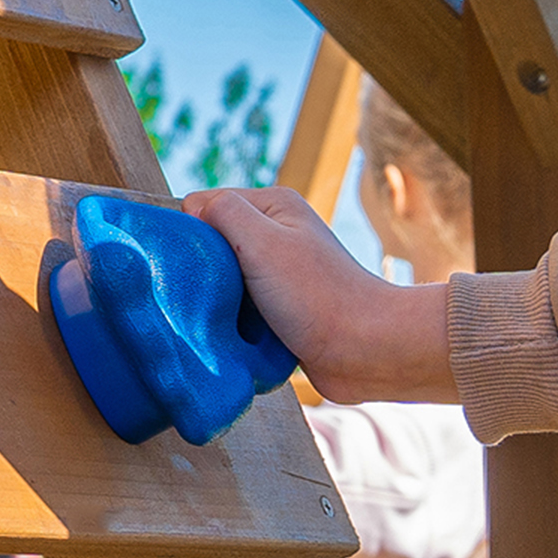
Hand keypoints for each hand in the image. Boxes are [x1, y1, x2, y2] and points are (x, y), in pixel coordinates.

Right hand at [183, 185, 455, 404]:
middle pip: (213, 245)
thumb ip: (223, 213)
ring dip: (217, 302)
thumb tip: (190, 209)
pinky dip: (233, 323)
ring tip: (219, 320)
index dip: (191, 233)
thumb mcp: (262, 241)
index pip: (207, 205)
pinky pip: (240, 311)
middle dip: (202, 271)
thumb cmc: (317, 296)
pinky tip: (235, 337)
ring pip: (223, 282)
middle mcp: (277, 234)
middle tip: (202, 296)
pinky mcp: (282, 310)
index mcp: (273, 206)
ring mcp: (280, 273)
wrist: (368, 352)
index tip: (192, 266)